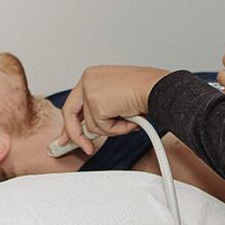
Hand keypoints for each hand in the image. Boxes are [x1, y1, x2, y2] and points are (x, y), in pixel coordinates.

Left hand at [54, 65, 169, 154]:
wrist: (157, 88)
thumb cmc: (145, 90)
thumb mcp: (116, 97)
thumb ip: (101, 110)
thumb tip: (90, 130)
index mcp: (92, 76)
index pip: (74, 103)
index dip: (71, 123)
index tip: (67, 137)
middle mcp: (87, 80)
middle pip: (70, 113)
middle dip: (76, 135)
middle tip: (86, 148)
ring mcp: (89, 90)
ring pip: (92, 125)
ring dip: (112, 129)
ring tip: (128, 118)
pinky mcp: (96, 103)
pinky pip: (102, 128)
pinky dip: (118, 129)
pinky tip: (129, 118)